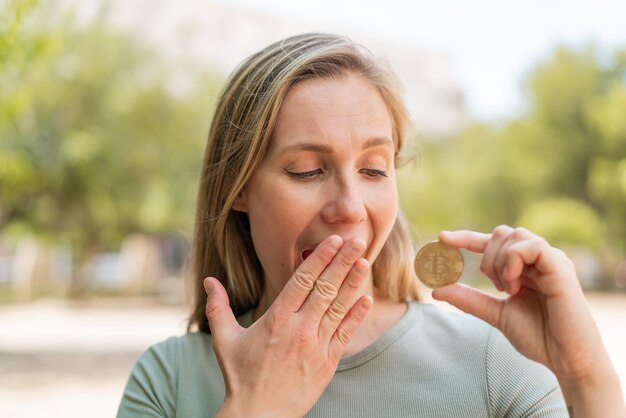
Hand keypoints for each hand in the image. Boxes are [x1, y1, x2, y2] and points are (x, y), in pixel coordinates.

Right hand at [205, 235, 371, 417]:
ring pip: (338, 308)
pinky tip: (367, 299)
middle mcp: (298, 329)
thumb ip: (218, 307)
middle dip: (342, 262)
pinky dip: (356, 315)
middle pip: (325, 289)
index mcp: (276, 319)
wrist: (259, 416)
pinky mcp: (327, 363)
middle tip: (357, 241)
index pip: (302, 281)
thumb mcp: (224, 340)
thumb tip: (208, 280)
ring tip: (364, 262)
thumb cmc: (240, 377)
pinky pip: (345, 334)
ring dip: (352, 283)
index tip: (333, 240)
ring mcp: (315, 346)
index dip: (320, 258)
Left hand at [432, 226, 624, 416]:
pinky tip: (515, 283)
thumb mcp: (496, 314)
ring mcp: (551, 260)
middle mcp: (538, 259)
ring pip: (513, 235)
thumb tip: (436, 289)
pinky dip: (514, 259)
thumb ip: (469, 299)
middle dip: (487, 257)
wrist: (566, 359)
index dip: (466, 238)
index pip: (491, 243)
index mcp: (524, 268)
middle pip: (500, 234)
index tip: (441, 238)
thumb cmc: (538, 337)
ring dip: (500, 260)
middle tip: (497, 287)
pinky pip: (531, 245)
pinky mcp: (560, 266)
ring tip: (509, 288)